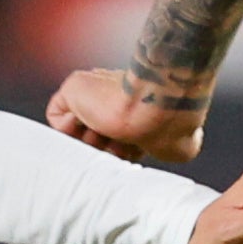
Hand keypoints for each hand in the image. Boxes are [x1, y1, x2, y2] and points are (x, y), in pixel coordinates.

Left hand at [47, 66, 207, 165]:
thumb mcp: (182, 145)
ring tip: (106, 130)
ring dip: (90, 141)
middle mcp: (112, 104)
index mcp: (133, 114)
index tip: (134, 150)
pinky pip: (56, 119)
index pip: (116, 144)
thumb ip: (179, 146)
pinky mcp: (74, 89)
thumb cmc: (168, 128)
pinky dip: (67, 129)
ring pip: (76, 134)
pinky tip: (88, 119)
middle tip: (119, 142)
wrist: (153, 110)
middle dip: (105, 150)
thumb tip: (185, 142)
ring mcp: (93, 96)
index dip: (122, 154)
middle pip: (94, 142)